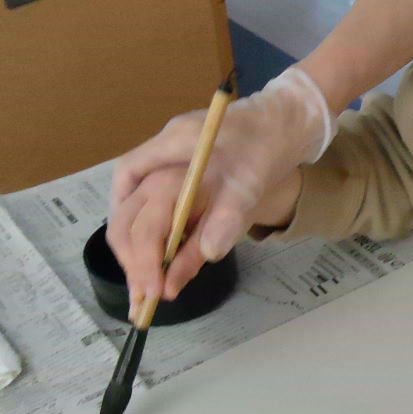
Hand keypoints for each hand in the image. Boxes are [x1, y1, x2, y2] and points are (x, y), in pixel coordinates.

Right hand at [108, 68, 333, 304]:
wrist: (284, 124)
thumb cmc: (267, 145)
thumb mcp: (252, 182)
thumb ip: (229, 215)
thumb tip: (209, 253)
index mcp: (174, 140)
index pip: (130, 177)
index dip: (131, 225)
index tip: (144, 268)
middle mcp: (162, 149)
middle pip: (128, 200)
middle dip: (130, 248)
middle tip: (142, 289)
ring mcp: (167, 162)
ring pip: (136, 208)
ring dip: (136, 248)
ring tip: (145, 287)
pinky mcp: (178, 177)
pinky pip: (153, 209)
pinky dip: (152, 239)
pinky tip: (157, 265)